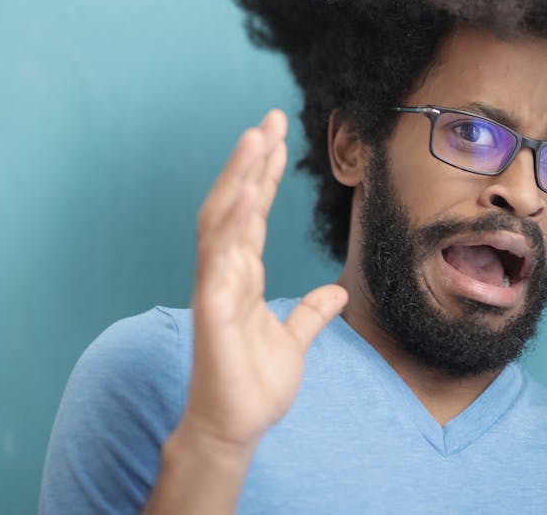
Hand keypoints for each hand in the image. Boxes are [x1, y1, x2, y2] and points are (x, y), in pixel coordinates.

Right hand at [180, 109, 347, 453]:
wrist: (234, 428)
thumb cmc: (255, 386)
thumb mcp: (294, 342)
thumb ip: (310, 314)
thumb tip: (334, 294)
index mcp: (243, 275)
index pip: (252, 213)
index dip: (264, 175)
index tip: (278, 138)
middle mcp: (226, 272)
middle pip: (236, 202)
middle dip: (252, 160)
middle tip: (270, 118)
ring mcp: (216, 286)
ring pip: (223, 218)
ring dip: (239, 177)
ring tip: (256, 136)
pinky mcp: (212, 308)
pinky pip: (218, 259)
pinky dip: (231, 225)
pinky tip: (244, 195)